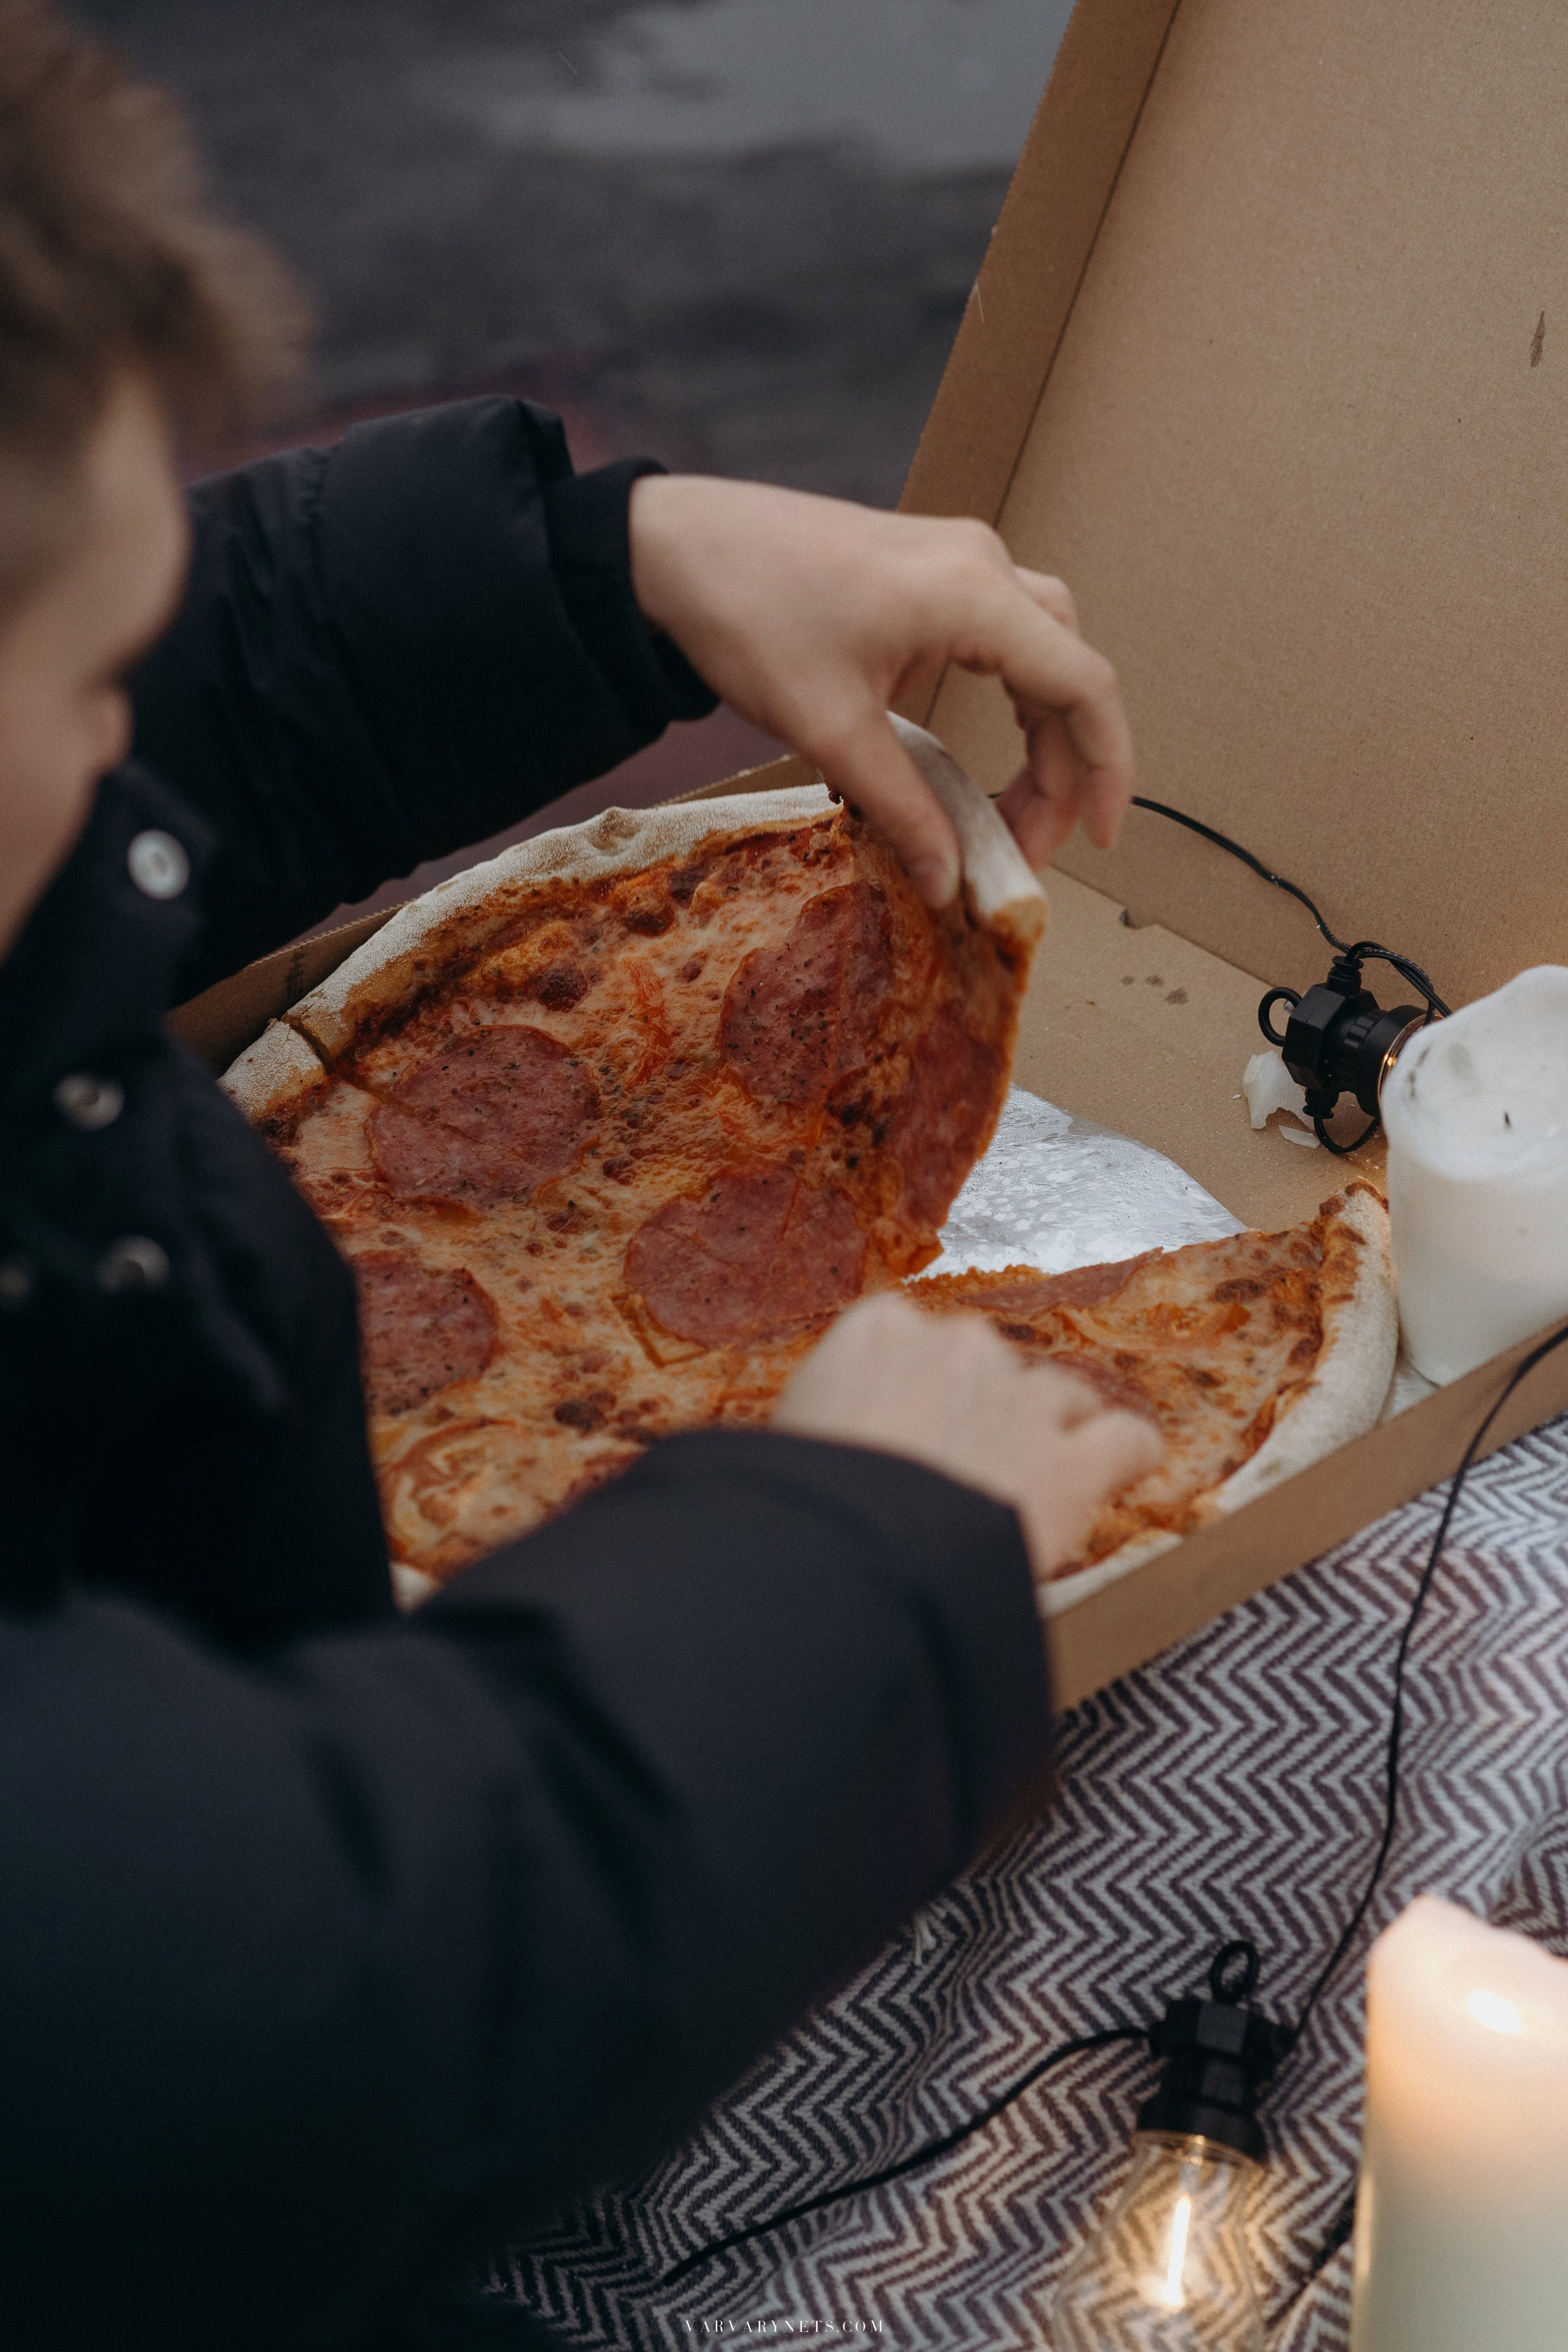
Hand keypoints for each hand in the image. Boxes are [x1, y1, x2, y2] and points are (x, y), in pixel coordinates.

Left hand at [628, 475, 1134, 908]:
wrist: (676, 547)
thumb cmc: (747, 618)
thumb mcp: (829, 731)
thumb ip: (902, 809)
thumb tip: (950, 884)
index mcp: (973, 596)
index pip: (1085, 686)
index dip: (1107, 770)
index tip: (1099, 839)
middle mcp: (982, 564)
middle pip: (1070, 673)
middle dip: (1062, 769)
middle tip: (1023, 846)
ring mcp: (958, 558)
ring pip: (1044, 651)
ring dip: (1038, 735)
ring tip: (1005, 811)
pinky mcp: (930, 567)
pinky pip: (1003, 632)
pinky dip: (1007, 697)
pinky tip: (975, 749)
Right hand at [773, 1294, 1162, 1583]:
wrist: (851, 1548)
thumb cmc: (798, 1498)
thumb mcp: (787, 1435)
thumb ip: (821, 1417)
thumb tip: (817, 1445)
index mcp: (878, 1329)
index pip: (904, 1335)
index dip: (909, 1383)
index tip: (900, 1424)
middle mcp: (957, 1345)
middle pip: (982, 1363)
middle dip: (977, 1408)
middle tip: (953, 1468)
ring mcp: (1021, 1399)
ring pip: (1060, 1393)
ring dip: (1051, 1424)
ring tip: (1034, 1470)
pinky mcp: (1071, 1464)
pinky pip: (1125, 1440)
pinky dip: (1130, 1452)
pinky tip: (1130, 1465)